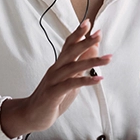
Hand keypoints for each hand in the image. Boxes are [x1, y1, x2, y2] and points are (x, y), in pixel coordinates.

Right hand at [0, 19, 111, 137]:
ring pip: (73, 67)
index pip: (68, 45)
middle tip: (98, 33)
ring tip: (108, 58)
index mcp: (59, 65)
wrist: (31, 116)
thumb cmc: (51, 97)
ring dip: (92, 61)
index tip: (89, 23)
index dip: (78, 34)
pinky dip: (85, 81)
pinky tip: (98, 78)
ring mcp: (53, 81)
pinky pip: (71, 85)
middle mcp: (55, 70)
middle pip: (70, 52)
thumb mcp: (69, 80)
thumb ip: (80, 65)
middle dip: (85, 42)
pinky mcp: (53, 94)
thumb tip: (94, 50)